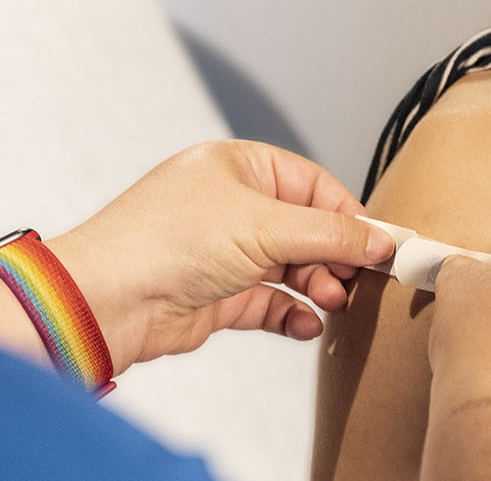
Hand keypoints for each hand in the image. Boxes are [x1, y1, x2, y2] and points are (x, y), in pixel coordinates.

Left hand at [46, 140, 395, 374]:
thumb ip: (330, 234)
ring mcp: (222, 252)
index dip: (349, 216)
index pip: (313, 185)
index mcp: (238, 166)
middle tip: (360, 279)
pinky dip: (291, 314)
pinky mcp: (215, 295)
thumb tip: (379, 239)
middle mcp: (230, 205)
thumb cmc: (165, 241)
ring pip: (289, 267)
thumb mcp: (265, 226)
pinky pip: (268, 302)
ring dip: (316, 286)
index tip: (382, 244)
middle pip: (304, 228)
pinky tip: (309, 325)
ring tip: (333, 301)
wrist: (108, 298)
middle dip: (334, 256)